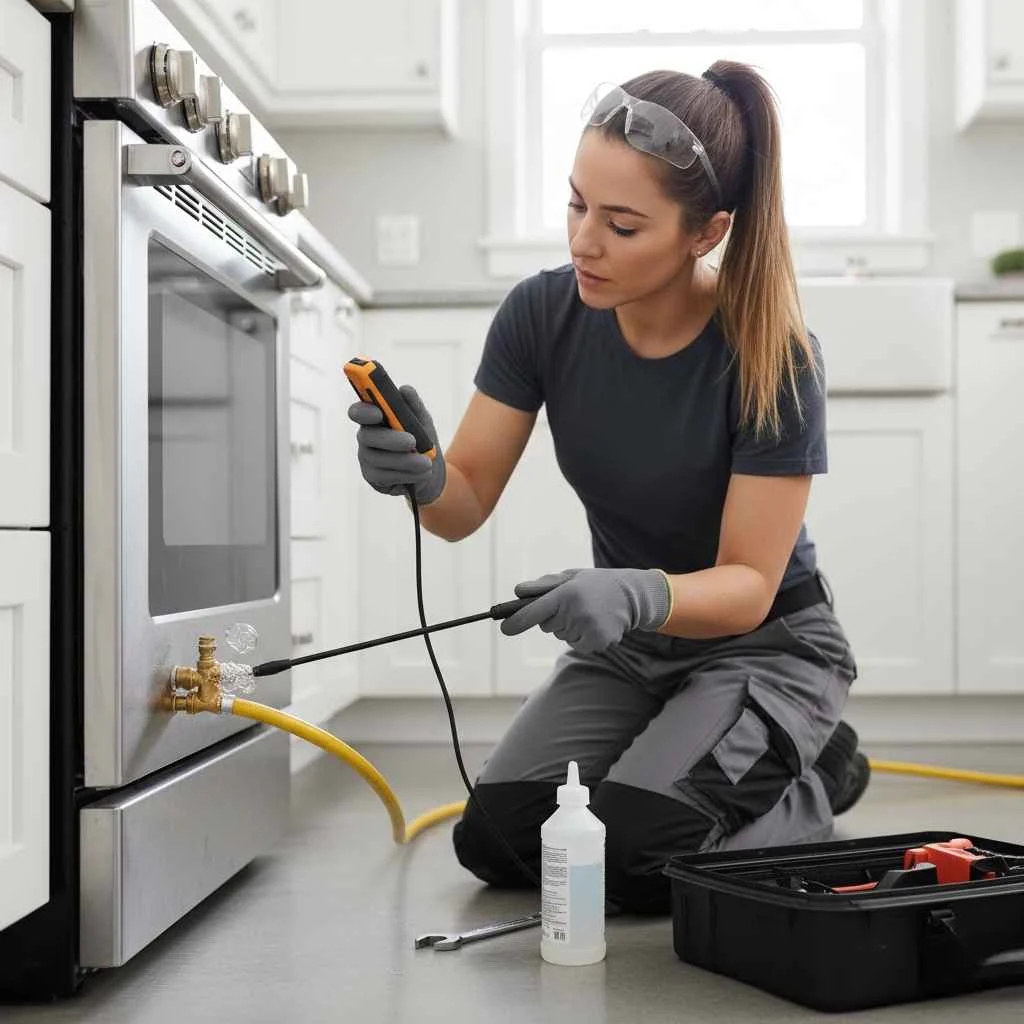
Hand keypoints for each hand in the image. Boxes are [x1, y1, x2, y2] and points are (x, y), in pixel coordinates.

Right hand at [347, 384, 445, 504]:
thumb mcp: (424, 422)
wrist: (432, 472)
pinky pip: (385, 476)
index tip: (378, 413)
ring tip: (427, 463)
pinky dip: (407, 474)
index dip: (364, 411)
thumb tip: (405, 390)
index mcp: (375, 418)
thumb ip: (414, 406)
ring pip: (378, 459)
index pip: (359, 412)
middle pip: (367, 436)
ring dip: (405, 460)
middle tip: (412, 441)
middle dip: (390, 439)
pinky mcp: (373, 477)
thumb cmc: (424, 442)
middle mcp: (366, 437)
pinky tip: (423, 473)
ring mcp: (367, 458)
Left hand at [500, 568, 671, 653]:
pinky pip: (576, 644)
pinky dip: (581, 637)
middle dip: (554, 617)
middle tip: (574, 604)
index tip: (505, 628)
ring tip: (588, 612)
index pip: (535, 611)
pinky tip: (594, 623)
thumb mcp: (570, 577)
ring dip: (569, 627)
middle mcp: (576, 612)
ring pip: (561, 636)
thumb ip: (543, 586)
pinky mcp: (597, 642)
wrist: (631, 595)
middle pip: (547, 626)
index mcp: (567, 593)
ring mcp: (588, 629)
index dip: (518, 621)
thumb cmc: (595, 584)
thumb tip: (518, 592)